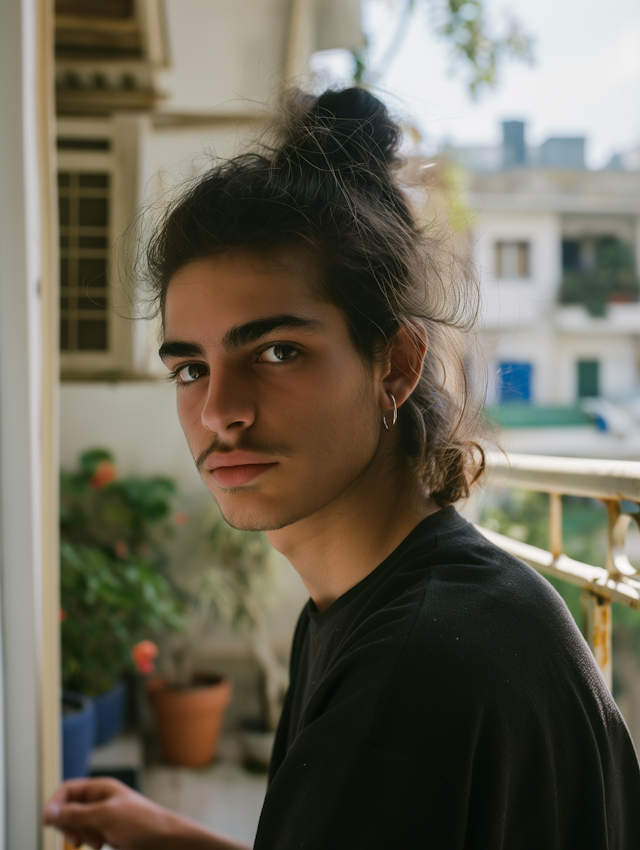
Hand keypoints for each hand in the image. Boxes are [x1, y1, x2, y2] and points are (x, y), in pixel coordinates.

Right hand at [43, 777, 175, 849]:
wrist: (166, 841)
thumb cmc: (142, 823)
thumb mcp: (105, 817)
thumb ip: (76, 813)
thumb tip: (50, 810)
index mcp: (101, 788)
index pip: (67, 790)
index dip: (54, 804)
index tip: (47, 823)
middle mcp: (100, 800)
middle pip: (68, 809)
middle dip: (69, 825)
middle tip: (78, 839)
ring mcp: (103, 816)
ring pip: (76, 824)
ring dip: (79, 835)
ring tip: (95, 843)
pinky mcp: (107, 832)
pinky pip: (87, 834)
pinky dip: (88, 841)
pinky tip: (98, 846)